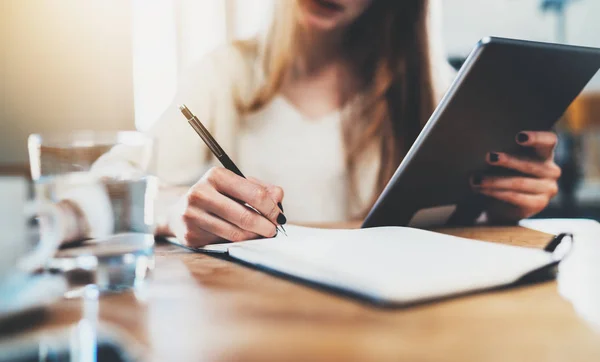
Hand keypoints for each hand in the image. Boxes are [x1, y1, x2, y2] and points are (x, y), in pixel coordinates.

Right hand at [168, 167, 284, 246]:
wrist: (179, 212)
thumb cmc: (216, 196)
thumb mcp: (236, 185)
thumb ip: (260, 189)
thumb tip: (278, 197)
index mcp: (216, 176)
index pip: (255, 194)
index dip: (271, 208)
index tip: (278, 216)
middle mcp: (201, 193)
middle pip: (245, 216)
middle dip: (265, 226)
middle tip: (273, 231)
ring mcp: (193, 215)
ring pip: (235, 233)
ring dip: (253, 236)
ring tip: (260, 235)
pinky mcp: (191, 235)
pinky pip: (223, 242)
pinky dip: (237, 242)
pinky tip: (240, 237)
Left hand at [472, 131, 560, 222]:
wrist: (503, 205)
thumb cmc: (502, 173)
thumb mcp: (505, 161)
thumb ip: (503, 150)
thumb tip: (483, 146)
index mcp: (544, 153)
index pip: (549, 140)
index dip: (537, 137)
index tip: (519, 137)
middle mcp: (550, 170)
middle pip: (529, 164)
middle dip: (507, 161)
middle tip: (488, 157)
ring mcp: (547, 188)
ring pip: (519, 183)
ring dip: (494, 181)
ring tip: (475, 179)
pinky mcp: (539, 204)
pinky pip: (515, 197)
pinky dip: (496, 193)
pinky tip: (481, 190)